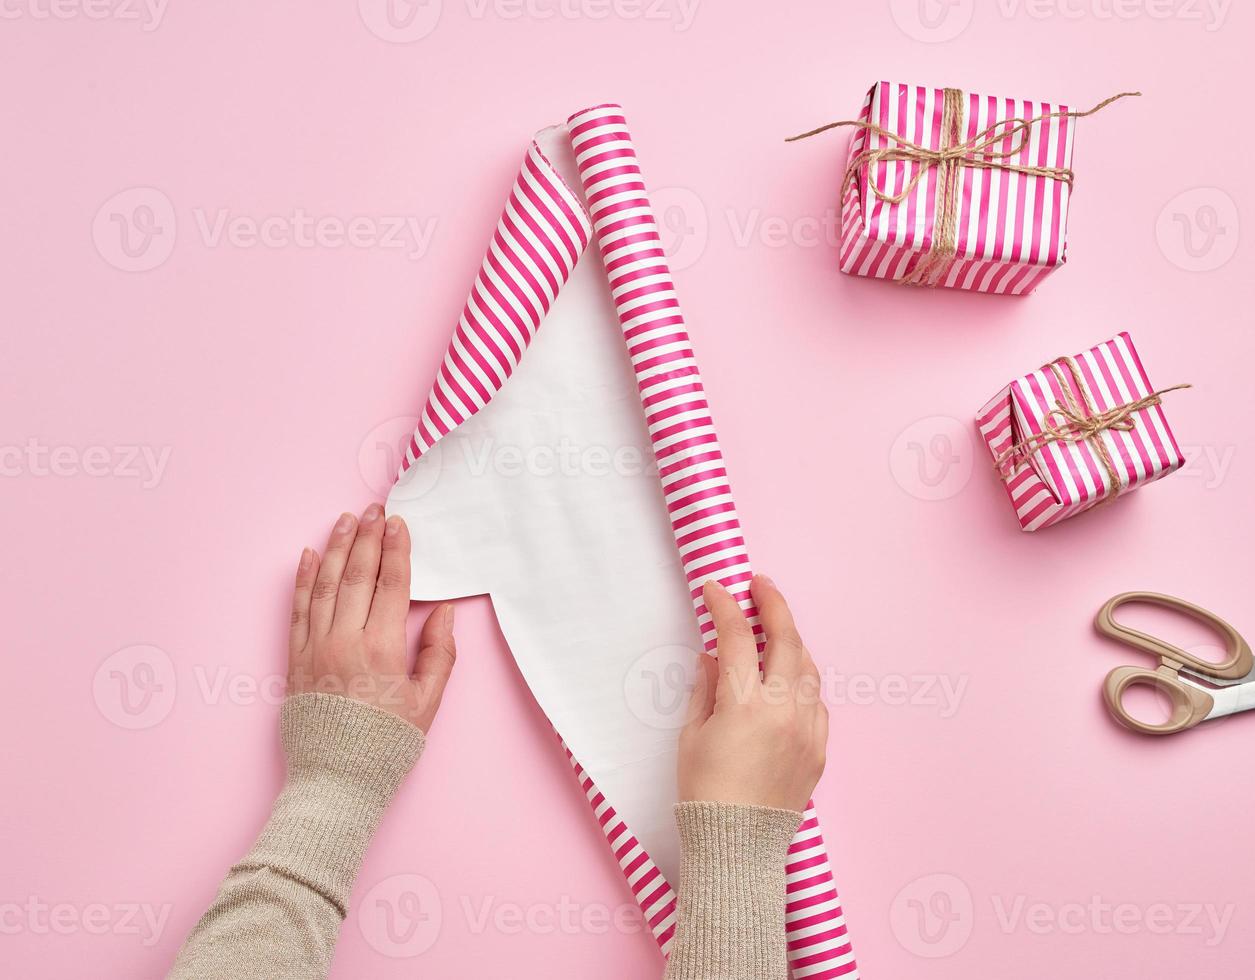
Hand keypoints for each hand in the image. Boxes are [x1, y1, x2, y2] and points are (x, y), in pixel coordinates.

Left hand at [287, 505, 456, 732]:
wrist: (335, 780)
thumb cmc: (384, 745)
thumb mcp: (426, 703)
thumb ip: (438, 654)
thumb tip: (443, 612)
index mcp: (381, 649)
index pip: (391, 585)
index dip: (396, 550)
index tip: (399, 523)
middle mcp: (344, 640)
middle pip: (357, 576)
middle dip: (368, 538)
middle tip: (375, 509)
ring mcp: (315, 647)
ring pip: (325, 585)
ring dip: (337, 548)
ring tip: (345, 520)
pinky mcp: (295, 659)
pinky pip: (297, 609)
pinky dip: (303, 579)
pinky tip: (310, 555)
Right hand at [677, 576, 826, 811]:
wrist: (737, 847)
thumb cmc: (704, 792)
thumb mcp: (692, 735)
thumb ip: (706, 688)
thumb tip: (713, 656)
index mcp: (744, 705)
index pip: (737, 638)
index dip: (724, 607)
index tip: (715, 588)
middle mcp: (783, 710)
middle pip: (787, 640)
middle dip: (774, 605)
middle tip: (760, 585)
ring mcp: (807, 729)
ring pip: (808, 668)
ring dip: (792, 642)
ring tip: (774, 630)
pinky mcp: (819, 750)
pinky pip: (817, 702)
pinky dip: (802, 682)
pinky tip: (787, 680)